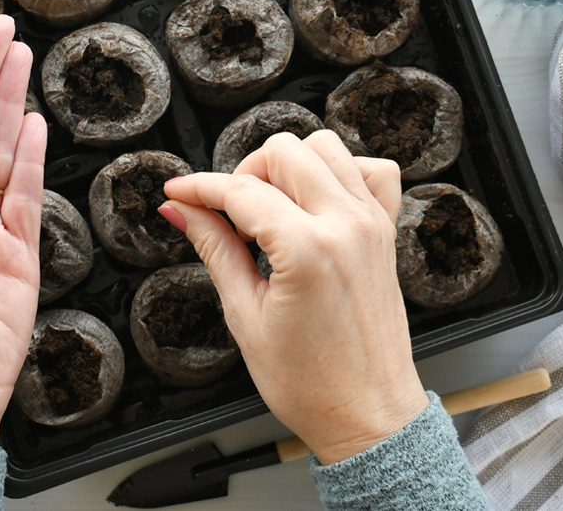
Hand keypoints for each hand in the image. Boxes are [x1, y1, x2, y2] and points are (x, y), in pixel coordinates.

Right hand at [159, 130, 428, 464]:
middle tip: (226, 213)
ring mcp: (372, 225)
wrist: (367, 415)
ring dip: (288, 166)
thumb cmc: (310, 383)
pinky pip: (371, 170)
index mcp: (307, 251)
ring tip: (268, 207)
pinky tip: (314, 200)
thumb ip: (214, 249)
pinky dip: (340, 171)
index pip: (240, 191)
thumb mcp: (245, 315)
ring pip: (326, 147)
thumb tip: (181, 211)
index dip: (198, 188)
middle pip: (284, 152)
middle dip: (243, 173)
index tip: (177, 193)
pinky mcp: (385, 233)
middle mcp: (346, 227)